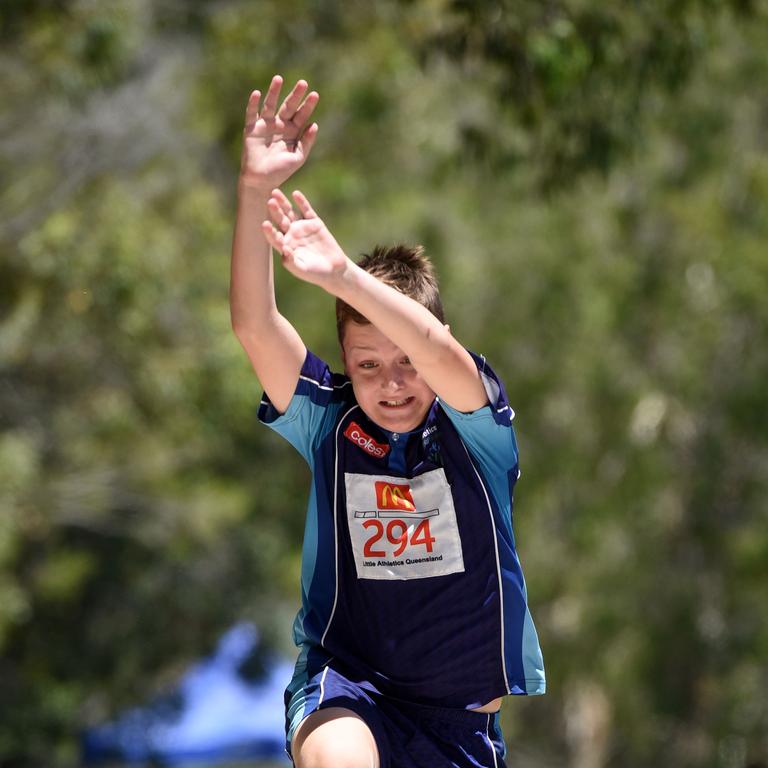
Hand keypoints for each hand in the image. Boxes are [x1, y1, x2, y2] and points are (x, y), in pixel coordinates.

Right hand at [239, 75, 318, 192]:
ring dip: (274, 92)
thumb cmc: (281, 172)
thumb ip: (306, 142)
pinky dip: (253, 103)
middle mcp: (279, 125)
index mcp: (292, 132)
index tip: (315, 94)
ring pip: (270, 104)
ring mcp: (265, 125)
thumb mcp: (298, 157)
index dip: (308, 105)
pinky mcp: (252, 129)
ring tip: (279, 79)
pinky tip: (257, 93)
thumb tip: (314, 124)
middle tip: (303, 83)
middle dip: (295, 95)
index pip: (302, 115)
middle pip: (288, 106)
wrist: (261, 181)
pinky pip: (252, 113)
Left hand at [262, 189, 349, 289]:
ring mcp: (302, 227)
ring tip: (275, 193)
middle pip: (280, 220)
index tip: (265, 224)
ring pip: (290, 212)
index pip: (274, 237)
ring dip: (283, 203)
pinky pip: (306, 210)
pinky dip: (301, 202)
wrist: (333, 270)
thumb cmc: (314, 273)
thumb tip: (284, 249)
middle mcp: (291, 235)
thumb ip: (292, 261)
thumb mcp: (302, 270)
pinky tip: (295, 194)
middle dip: (275, 211)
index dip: (269, 231)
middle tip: (270, 202)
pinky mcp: (314, 223)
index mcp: (285, 246)